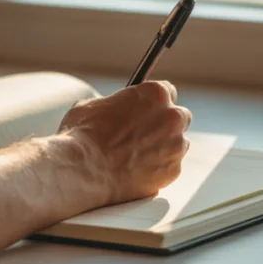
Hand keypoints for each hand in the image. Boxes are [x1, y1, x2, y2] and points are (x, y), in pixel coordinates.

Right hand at [59, 81, 191, 204]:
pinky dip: (158, 170)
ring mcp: (175, 145)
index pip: (168, 91)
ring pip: (177, 144)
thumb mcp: (93, 106)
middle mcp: (172, 116)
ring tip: (137, 157)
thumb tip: (111, 110)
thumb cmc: (83, 135)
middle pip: (179, 117)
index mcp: (155, 93)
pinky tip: (137, 172)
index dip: (155, 103)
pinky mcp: (173, 170)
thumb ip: (113, 105)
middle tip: (145, 134)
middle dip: (165, 125)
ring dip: (163, 148)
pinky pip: (170, 167)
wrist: (83, 170)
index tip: (148, 110)